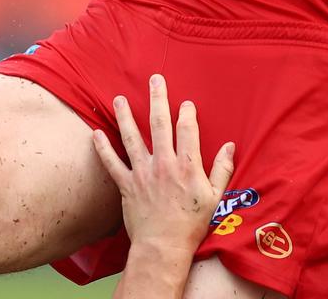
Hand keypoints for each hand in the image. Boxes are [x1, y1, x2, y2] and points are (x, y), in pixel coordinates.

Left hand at [93, 74, 234, 254]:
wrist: (163, 248)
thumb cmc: (191, 224)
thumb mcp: (215, 197)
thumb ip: (222, 169)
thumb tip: (230, 146)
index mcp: (187, 165)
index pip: (187, 128)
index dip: (187, 112)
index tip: (186, 103)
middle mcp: (164, 163)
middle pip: (159, 123)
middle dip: (157, 98)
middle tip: (155, 79)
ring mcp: (143, 173)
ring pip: (132, 137)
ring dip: (125, 116)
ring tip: (120, 98)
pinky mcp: (127, 186)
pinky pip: (112, 163)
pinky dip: (103, 148)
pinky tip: (97, 133)